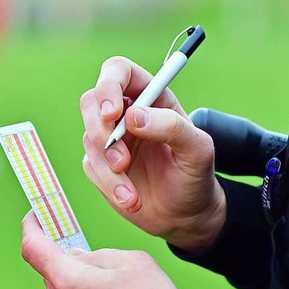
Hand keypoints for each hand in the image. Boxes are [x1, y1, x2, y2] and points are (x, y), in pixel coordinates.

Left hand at [21, 211, 197, 288]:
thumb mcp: (131, 261)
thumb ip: (98, 254)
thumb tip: (78, 259)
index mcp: (69, 282)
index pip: (33, 248)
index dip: (30, 227)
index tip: (36, 216)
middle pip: (52, 272)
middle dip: (66, 257)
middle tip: (88, 247)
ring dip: (81, 281)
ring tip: (117, 282)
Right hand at [81, 56, 225, 251]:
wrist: (184, 217)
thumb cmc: (195, 177)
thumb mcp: (198, 150)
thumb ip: (172, 127)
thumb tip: (133, 116)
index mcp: (152, 97)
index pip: (119, 71)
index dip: (109, 85)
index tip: (113, 113)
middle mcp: (127, 113)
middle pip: (92, 101)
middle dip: (101, 130)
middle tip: (121, 160)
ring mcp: (111, 139)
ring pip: (90, 138)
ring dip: (110, 168)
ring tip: (133, 193)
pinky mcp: (100, 164)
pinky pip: (91, 166)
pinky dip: (109, 185)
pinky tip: (130, 199)